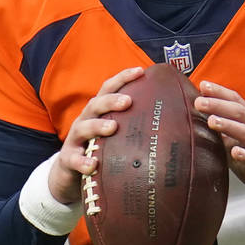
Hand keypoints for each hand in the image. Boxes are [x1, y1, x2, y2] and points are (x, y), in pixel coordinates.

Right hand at [49, 66, 144, 203]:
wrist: (70, 173)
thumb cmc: (102, 149)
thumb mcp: (116, 134)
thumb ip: (136, 124)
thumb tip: (175, 121)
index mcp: (99, 111)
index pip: (109, 89)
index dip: (123, 78)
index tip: (140, 71)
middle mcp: (86, 120)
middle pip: (96, 104)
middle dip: (111, 100)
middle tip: (128, 101)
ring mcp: (75, 139)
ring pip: (83, 128)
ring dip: (98, 126)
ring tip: (113, 127)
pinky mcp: (68, 159)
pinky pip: (74, 159)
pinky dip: (82, 162)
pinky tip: (93, 165)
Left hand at [194, 81, 244, 210]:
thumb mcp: (240, 143)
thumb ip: (224, 133)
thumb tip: (200, 121)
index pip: (237, 102)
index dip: (221, 93)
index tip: (203, 85)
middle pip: (241, 113)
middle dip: (219, 106)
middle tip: (200, 102)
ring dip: (229, 126)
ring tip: (212, 121)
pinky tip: (235, 152)